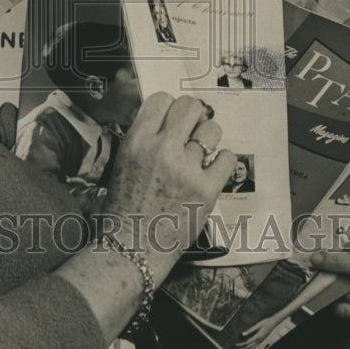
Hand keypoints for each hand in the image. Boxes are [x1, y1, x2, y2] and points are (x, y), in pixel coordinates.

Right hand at [101, 93, 233, 283]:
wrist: (131, 249)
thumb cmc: (124, 209)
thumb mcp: (122, 163)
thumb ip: (144, 139)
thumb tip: (167, 120)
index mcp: (137, 141)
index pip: (162, 99)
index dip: (169, 107)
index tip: (172, 118)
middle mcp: (162, 150)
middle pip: (190, 106)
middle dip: (194, 115)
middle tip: (192, 129)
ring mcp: (187, 170)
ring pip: (212, 130)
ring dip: (209, 138)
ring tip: (202, 152)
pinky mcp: (207, 190)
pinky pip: (227, 158)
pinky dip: (222, 161)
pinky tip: (212, 169)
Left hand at [233, 315, 279, 348]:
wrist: (274, 323)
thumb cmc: (265, 322)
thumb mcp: (257, 325)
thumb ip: (250, 330)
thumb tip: (242, 334)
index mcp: (257, 337)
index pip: (247, 343)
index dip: (240, 345)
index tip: (235, 345)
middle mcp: (259, 341)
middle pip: (248, 347)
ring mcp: (261, 341)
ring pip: (251, 348)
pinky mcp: (261, 340)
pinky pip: (254, 346)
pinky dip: (249, 348)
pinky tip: (247, 348)